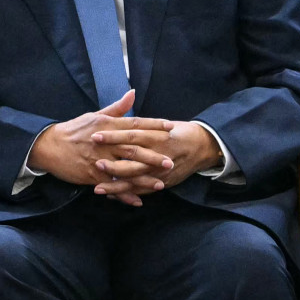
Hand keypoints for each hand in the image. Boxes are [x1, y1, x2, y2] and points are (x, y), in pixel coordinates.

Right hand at [27, 90, 171, 192]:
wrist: (48, 146)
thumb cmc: (74, 130)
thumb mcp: (95, 115)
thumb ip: (117, 108)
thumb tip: (133, 93)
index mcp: (108, 125)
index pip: (135, 124)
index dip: (154, 125)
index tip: (171, 127)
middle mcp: (106, 141)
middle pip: (134, 149)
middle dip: (153, 156)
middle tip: (171, 161)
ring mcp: (99, 159)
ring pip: (125, 169)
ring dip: (143, 178)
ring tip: (160, 184)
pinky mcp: (92, 174)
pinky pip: (112, 185)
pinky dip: (124, 194)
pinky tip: (138, 200)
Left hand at [89, 120, 224, 205]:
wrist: (204, 147)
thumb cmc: (180, 133)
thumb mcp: (164, 124)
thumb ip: (143, 121)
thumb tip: (126, 103)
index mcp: (158, 135)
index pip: (132, 134)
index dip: (113, 135)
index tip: (95, 135)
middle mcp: (160, 153)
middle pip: (133, 158)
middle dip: (113, 163)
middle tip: (94, 163)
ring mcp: (162, 170)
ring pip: (136, 178)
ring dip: (117, 184)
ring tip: (97, 188)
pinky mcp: (164, 182)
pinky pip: (143, 190)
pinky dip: (127, 194)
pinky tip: (111, 196)